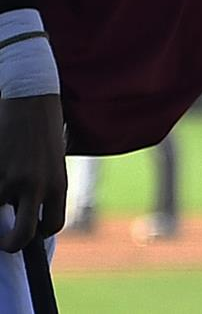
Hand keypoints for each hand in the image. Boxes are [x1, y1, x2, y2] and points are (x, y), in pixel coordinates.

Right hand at [0, 94, 64, 251]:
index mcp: (58, 183)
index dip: (39, 233)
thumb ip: (44, 188)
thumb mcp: (53, 161)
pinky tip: (4, 164)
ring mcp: (9, 178)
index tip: (29, 229)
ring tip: (9, 172)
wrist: (31, 96)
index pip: (52, 226)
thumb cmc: (43, 129)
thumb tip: (28, 214)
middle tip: (4, 241)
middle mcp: (35, 185)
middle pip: (21, 237)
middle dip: (10, 244)